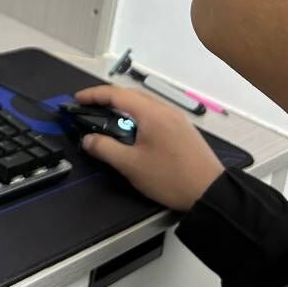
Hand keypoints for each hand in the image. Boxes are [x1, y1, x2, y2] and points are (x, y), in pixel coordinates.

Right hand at [75, 84, 224, 210]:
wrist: (210, 192)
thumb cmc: (168, 177)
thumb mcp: (131, 165)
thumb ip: (105, 148)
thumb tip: (87, 139)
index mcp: (151, 113)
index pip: (116, 94)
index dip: (94, 95)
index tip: (77, 99)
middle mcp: (164, 108)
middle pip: (131, 94)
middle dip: (108, 98)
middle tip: (89, 108)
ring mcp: (176, 117)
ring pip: (144, 102)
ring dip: (123, 105)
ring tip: (108, 117)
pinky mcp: (183, 128)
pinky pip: (154, 112)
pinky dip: (137, 113)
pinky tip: (133, 129)